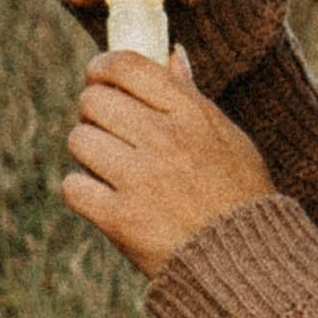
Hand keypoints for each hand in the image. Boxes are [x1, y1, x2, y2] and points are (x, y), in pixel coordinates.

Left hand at [61, 48, 272, 276]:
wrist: (244, 263)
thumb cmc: (237, 196)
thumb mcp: (228, 138)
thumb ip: (192, 96)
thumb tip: (172, 53)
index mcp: (192, 113)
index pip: (127, 66)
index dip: (102, 67)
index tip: (98, 77)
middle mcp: (165, 140)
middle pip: (93, 101)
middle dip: (92, 113)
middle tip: (106, 130)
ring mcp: (140, 179)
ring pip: (79, 140)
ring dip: (88, 153)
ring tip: (110, 168)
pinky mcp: (120, 218)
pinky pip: (73, 186)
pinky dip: (82, 192)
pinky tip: (104, 199)